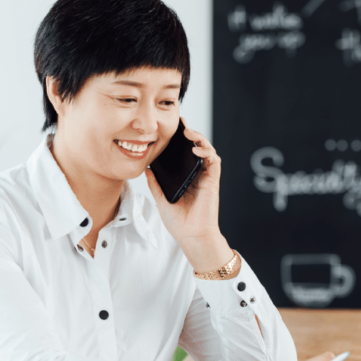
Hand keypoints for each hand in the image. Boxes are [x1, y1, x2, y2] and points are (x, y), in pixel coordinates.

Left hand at [145, 121, 230, 271]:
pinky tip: (196, 149)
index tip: (171, 130)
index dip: (180, 141)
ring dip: (199, 139)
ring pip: (207, 150)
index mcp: (186, 178)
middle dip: (190, 134)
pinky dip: (207, 152)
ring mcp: (206, 177)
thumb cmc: (179, 222)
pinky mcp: (213, 181)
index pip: (184, 155)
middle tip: (180, 124)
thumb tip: (147, 168)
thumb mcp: (161, 199)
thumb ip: (155, 184)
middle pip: (196, 148)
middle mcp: (197, 175)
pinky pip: (214, 161)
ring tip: (187, 133)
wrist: (191, 236)